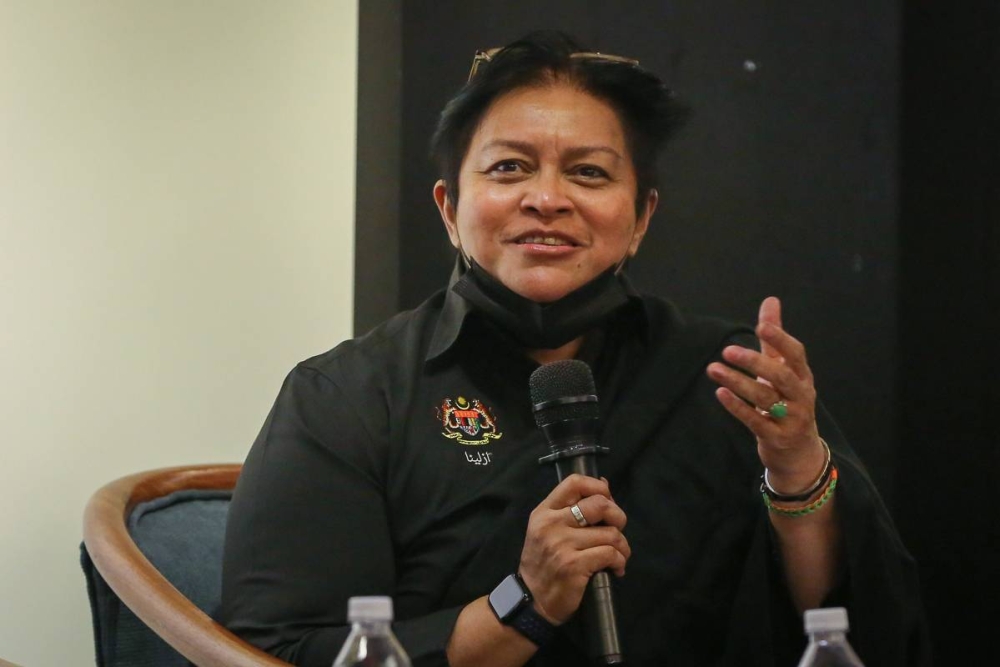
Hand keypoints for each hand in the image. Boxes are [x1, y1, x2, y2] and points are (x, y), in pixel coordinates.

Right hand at [518, 474, 629, 624]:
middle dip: (618, 516)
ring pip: (611, 533)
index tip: (608, 500)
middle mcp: (551, 524)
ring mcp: (562, 544)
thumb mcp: (546, 529)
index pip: (574, 483)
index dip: (598, 487)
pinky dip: (620, 561)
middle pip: (599, 505)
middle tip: (617, 529)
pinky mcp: (575, 565)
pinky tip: (615, 568)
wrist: (532, 600)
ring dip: (622, 546)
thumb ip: (569, 508)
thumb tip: (604, 484)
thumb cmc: (543, 563)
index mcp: (544, 512)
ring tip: (619, 555)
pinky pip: (611, 554)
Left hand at [706, 297, 824, 491]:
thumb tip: (770, 300)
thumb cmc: (787, 402)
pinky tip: (720, 394)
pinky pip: (756, 421)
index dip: (781, 339)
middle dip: (755, 362)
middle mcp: (801, 396)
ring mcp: (791, 419)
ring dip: (737, 383)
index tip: (761, 325)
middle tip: (727, 350)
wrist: (798, 452)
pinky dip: (738, 408)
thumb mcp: (783, 370)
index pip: (795, 354)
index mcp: (802, 376)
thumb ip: (774, 338)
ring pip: (765, 398)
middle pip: (781, 376)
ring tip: (713, 369)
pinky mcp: (776, 438)